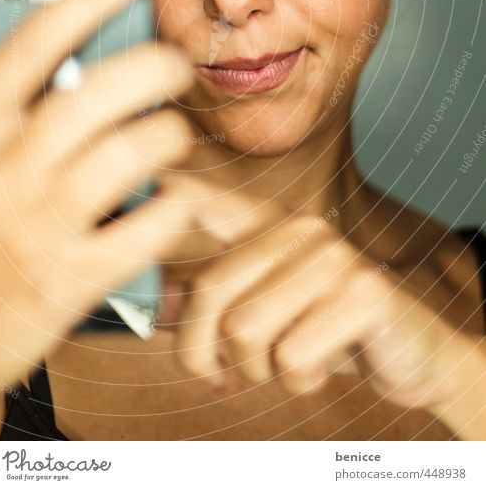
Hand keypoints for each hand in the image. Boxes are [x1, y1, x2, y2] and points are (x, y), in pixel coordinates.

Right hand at [0, 0, 195, 435]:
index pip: (34, 43)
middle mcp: (6, 169)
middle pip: (101, 91)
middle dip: (156, 67)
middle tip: (174, 67)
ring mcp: (41, 225)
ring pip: (136, 151)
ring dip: (169, 135)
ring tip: (169, 136)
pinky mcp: (76, 278)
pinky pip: (153, 223)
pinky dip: (175, 204)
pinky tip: (168, 198)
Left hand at [157, 173, 466, 413]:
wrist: (411, 353)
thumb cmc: (325, 331)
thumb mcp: (271, 310)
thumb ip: (223, 297)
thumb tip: (164, 298)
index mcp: (272, 228)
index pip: (211, 200)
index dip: (173, 188)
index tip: (146, 176)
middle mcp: (300, 230)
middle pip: (210, 292)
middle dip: (204, 354)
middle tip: (226, 376)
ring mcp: (335, 258)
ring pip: (246, 329)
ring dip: (258, 371)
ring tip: (285, 365)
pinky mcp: (364, 295)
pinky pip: (291, 355)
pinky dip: (297, 381)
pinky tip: (320, 368)